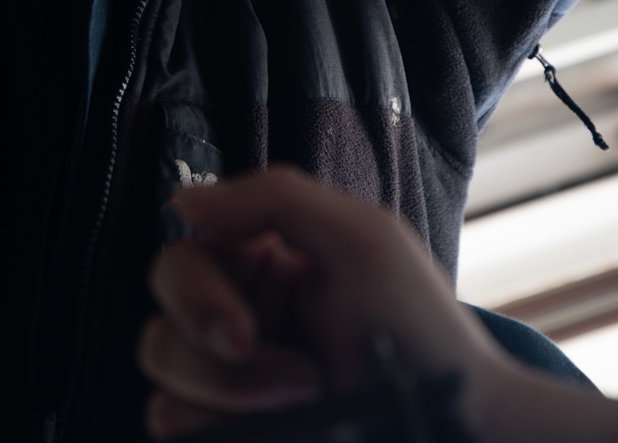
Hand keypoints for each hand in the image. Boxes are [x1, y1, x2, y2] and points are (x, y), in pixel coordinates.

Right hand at [139, 167, 503, 437]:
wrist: (455, 423)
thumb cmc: (421, 329)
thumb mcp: (363, 239)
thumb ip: (276, 198)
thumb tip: (182, 198)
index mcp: (265, 261)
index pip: (185, 253)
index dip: (196, 291)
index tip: (244, 330)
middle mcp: (240, 314)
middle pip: (162, 315)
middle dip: (210, 347)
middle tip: (286, 375)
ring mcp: (232, 380)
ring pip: (163, 370)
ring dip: (230, 394)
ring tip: (308, 398)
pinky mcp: (231, 427)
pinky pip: (172, 422)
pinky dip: (214, 426)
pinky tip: (277, 427)